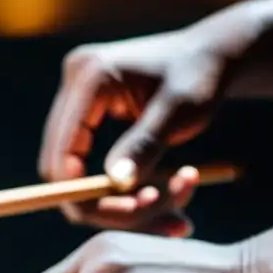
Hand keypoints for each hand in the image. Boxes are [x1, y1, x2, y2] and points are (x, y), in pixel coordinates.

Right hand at [40, 29, 232, 235]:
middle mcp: (73, 82)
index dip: (80, 188)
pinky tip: (159, 196)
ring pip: (72, 170)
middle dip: (100, 200)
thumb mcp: (181, 111)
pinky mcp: (85, 112)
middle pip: (60, 164)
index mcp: (90, 75)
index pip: (63, 146)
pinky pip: (86, 162)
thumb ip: (145, 144)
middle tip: (153, 216)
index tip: (125, 212)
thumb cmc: (203, 76)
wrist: (213, 55)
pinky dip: (117, 187)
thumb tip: (115, 183)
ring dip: (114, 199)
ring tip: (169, 211)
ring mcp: (76, 97)